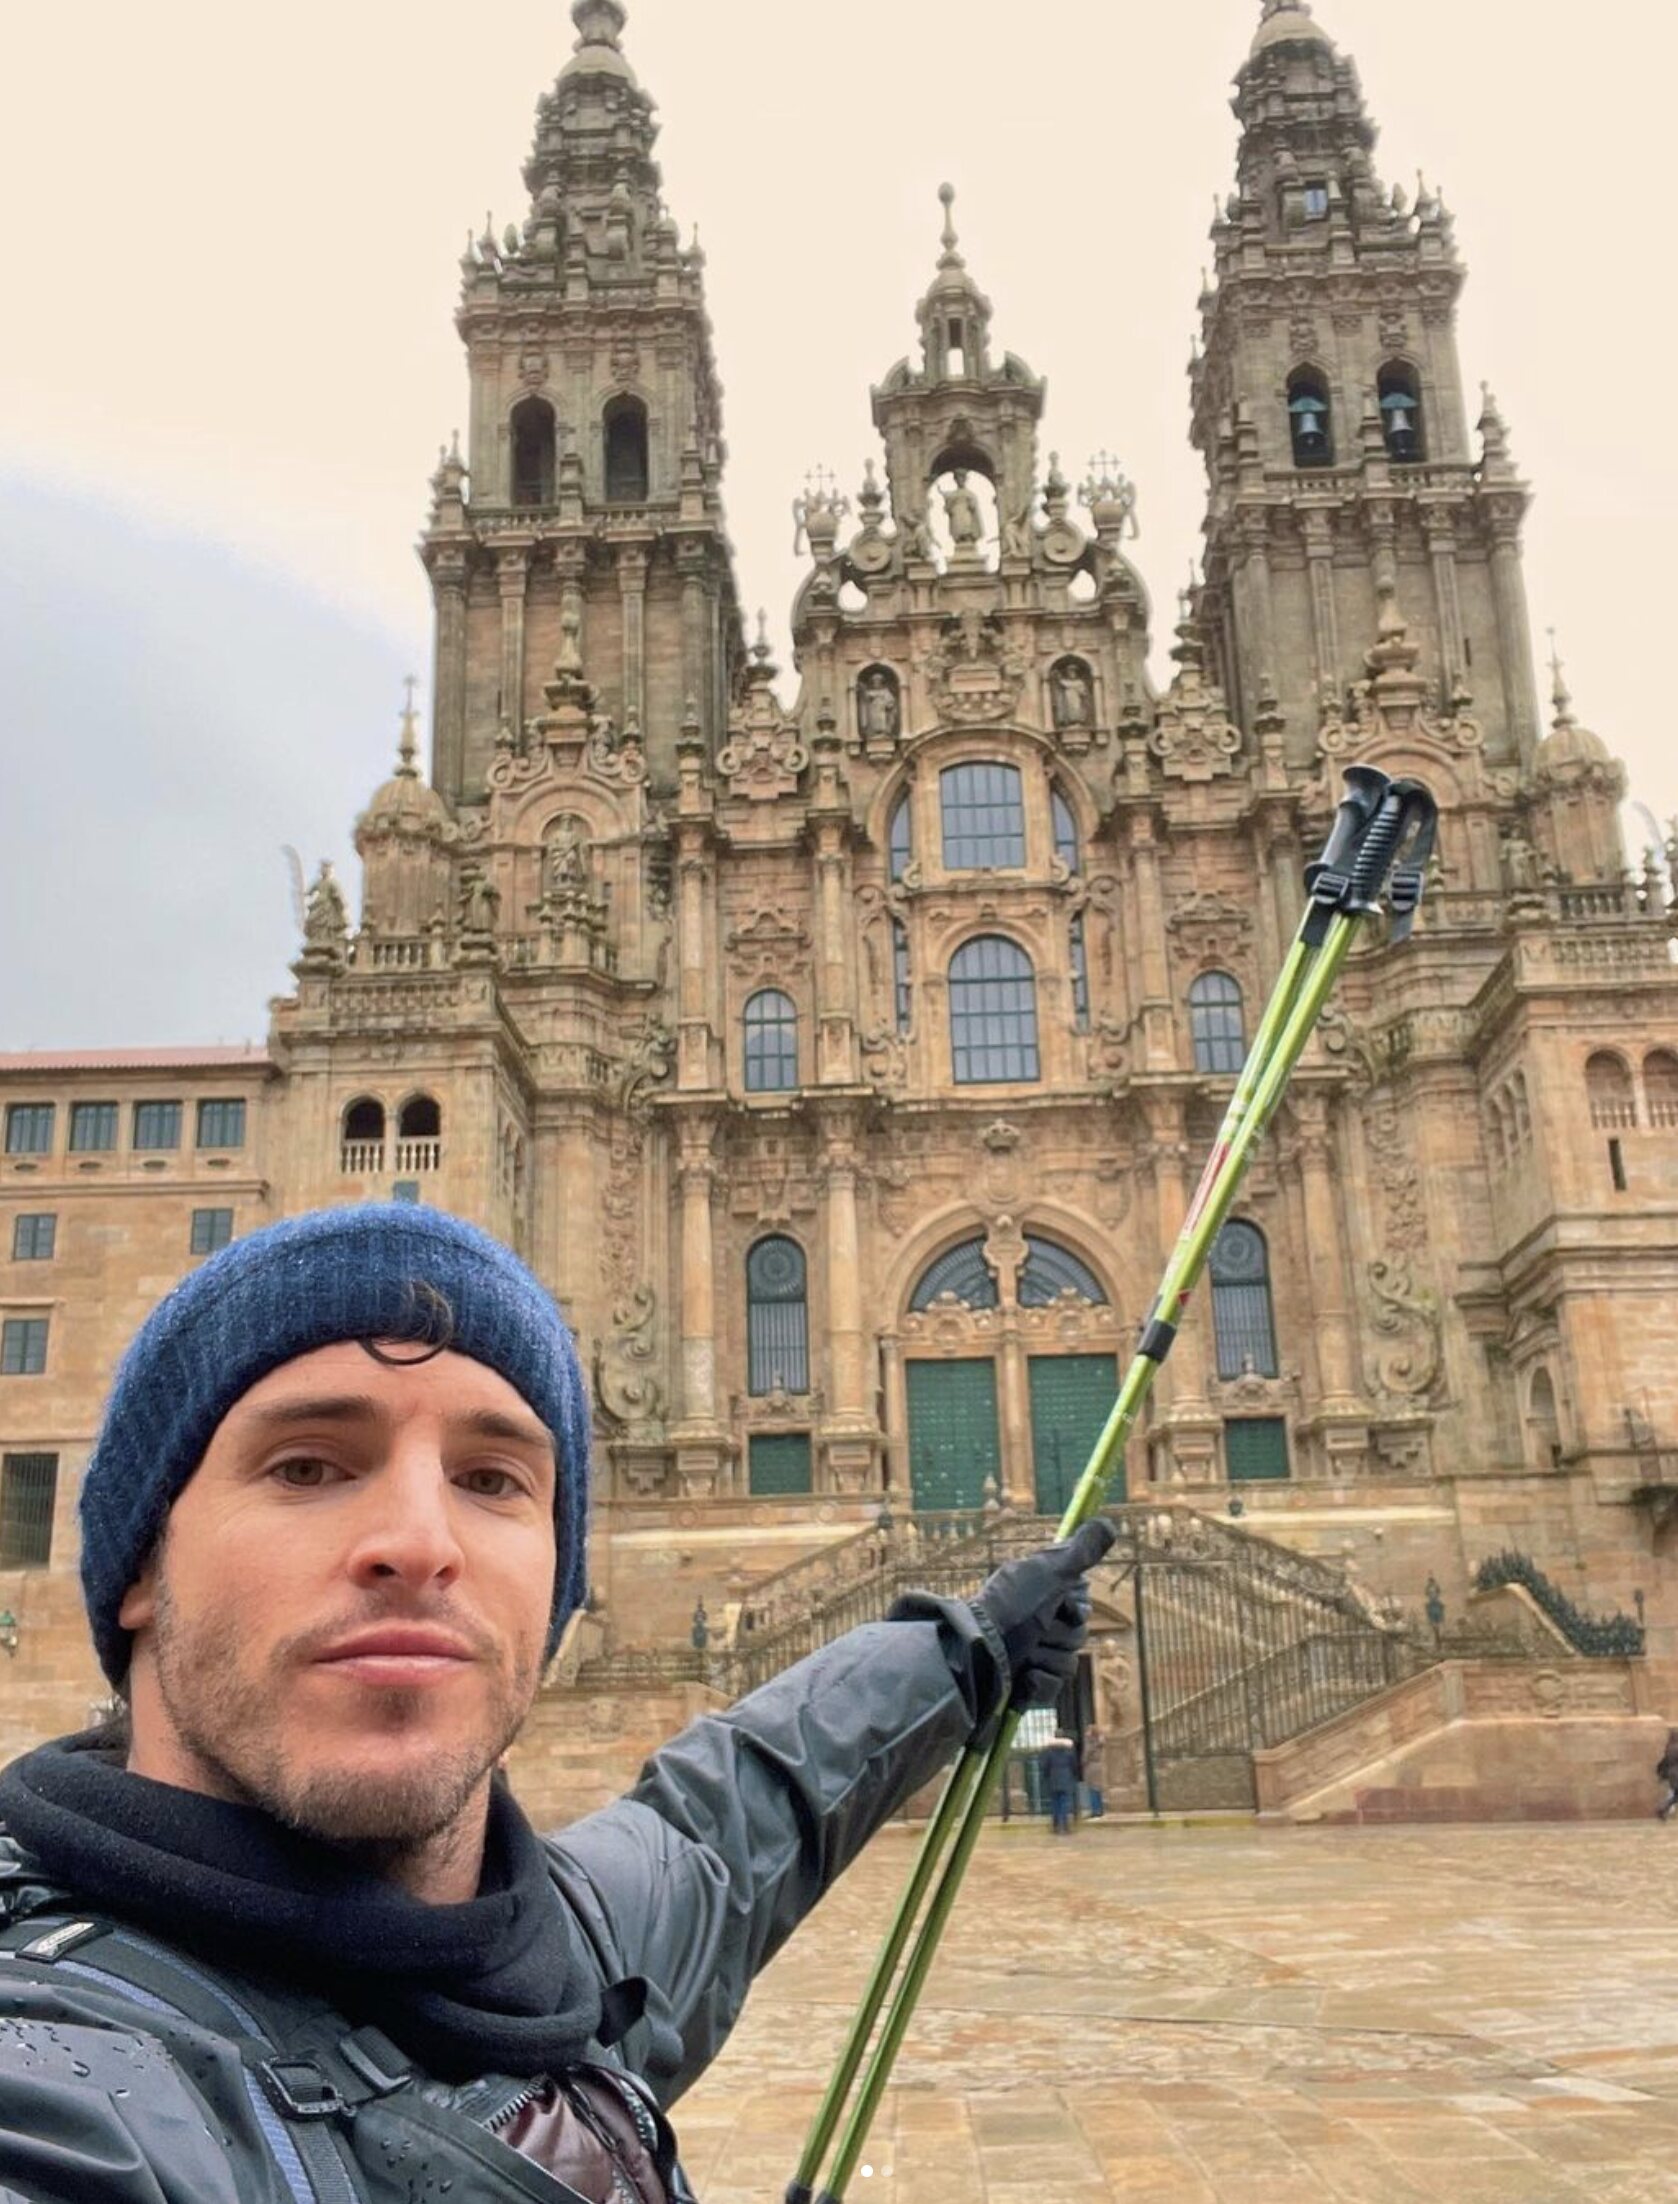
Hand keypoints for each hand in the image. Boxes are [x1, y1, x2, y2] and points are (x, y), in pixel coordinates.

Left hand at [971, 1519, 1116, 1711]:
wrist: (977, 1654)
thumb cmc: (1011, 1609)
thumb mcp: (1048, 1573)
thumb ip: (1080, 1552)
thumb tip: (1108, 1522)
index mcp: (1040, 1595)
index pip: (1082, 1605)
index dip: (1075, 1607)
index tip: (1060, 1604)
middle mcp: (1037, 1622)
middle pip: (1079, 1635)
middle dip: (1059, 1635)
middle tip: (1036, 1629)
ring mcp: (1033, 1655)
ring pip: (1068, 1663)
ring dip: (1047, 1659)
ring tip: (1023, 1654)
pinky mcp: (1028, 1685)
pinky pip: (1054, 1688)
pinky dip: (1039, 1684)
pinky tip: (1022, 1676)